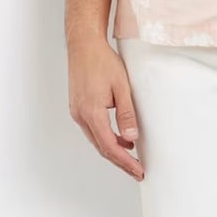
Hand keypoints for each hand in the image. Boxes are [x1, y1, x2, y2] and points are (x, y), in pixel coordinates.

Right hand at [67, 37, 143, 179]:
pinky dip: (106, 137)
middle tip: (137, 171)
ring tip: (132, 158)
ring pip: (96, 139)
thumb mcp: (122, 87)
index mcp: (92, 112)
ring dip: (113, 150)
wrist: (84, 45)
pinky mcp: (78, 107)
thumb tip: (131, 137)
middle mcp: (81, 116)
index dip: (125, 161)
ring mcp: (77, 112)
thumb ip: (126, 114)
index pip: (109, 146)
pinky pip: (93, 129)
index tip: (138, 170)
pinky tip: (121, 138)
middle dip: (120, 161)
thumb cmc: (103, 61)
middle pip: (101, 147)